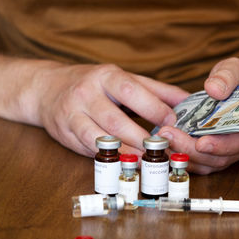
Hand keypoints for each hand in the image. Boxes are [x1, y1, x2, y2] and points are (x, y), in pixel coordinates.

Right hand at [34, 62, 188, 155]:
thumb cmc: (95, 84)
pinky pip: (86, 148)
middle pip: (116, 120)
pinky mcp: (64, 132)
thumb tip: (189, 101)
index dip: (154, 109)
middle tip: (162, 149)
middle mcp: (87, 92)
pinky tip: (122, 162)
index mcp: (107, 76)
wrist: (48, 88)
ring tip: (145, 161)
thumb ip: (157, 91)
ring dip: (124, 152)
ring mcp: (72, 113)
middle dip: (141, 138)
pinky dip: (106, 157)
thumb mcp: (125, 79)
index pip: (132, 91)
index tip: (174, 122)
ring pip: (99, 138)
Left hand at [158, 57, 238, 173]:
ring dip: (183, 155)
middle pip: (218, 158)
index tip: (200, 142)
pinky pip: (197, 163)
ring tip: (163, 139)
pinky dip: (181, 157)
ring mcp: (227, 153)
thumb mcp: (237, 70)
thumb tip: (213, 89)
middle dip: (191, 149)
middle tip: (169, 135)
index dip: (220, 146)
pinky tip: (165, 146)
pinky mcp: (212, 155)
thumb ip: (228, 76)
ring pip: (205, 164)